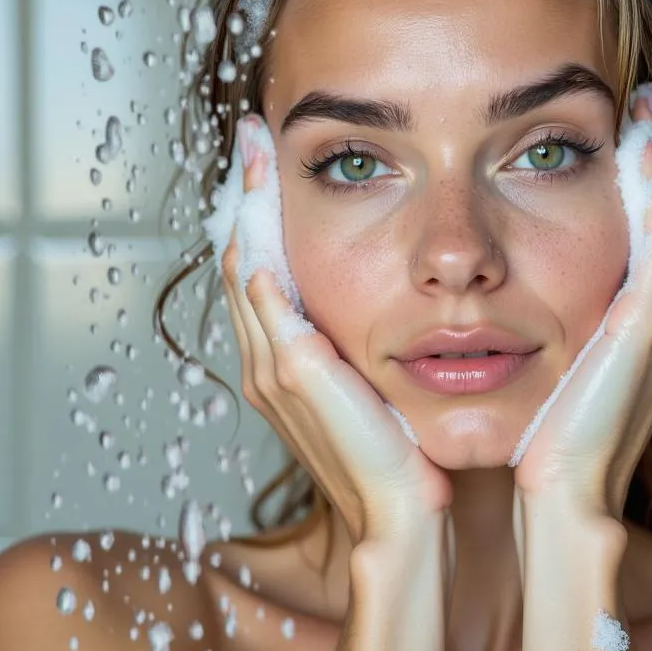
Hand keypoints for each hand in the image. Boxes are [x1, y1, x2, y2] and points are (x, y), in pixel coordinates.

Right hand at [220, 118, 453, 547]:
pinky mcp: (299, 380)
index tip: (267, 158)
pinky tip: (265, 233)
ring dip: (251, 217)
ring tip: (256, 159)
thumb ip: (364, 337)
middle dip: (247, 198)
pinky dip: (266, 273)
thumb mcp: (376, 380)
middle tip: (253, 138)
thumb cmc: (398, 447)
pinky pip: (273, 313)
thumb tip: (397, 283)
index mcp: (287, 357)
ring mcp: (277, 371)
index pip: (262, 268)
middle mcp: (270, 361)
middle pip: (244, 260)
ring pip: (250, 276)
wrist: (407, 512)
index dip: (260, 212)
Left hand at [511, 87, 651, 521]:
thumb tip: (517, 289)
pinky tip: (639, 153)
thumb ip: (561, 325)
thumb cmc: (549, 438)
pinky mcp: (647, 327)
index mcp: (649, 325)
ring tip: (646, 114)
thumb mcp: (560, 368)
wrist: (561, 498)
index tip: (630, 133)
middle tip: (647, 105)